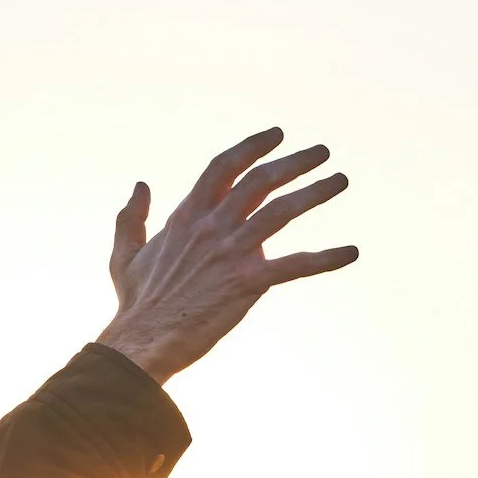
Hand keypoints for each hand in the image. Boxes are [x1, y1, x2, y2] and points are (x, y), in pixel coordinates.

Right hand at [98, 127, 356, 383]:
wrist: (142, 342)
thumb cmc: (136, 304)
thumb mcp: (125, 255)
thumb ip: (132, 218)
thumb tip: (140, 185)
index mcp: (186, 216)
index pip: (224, 168)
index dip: (252, 147)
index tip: (277, 135)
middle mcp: (212, 227)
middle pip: (260, 181)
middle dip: (294, 162)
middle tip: (322, 152)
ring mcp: (232, 253)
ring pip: (281, 211)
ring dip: (315, 192)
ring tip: (340, 181)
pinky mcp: (248, 283)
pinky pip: (295, 265)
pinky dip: (326, 258)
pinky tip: (352, 252)